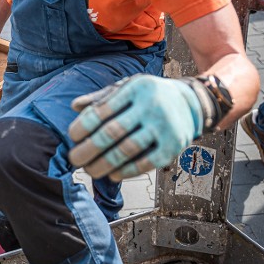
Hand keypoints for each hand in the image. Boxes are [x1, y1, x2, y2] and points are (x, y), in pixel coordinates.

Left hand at [67, 75, 203, 180]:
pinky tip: (113, 175)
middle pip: (112, 132)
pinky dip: (127, 171)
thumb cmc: (150, 96)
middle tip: (75, 159)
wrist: (191, 102)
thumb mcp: (128, 88)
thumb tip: (74, 106)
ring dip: (104, 164)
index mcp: (136, 88)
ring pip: (127, 150)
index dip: (83, 126)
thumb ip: (102, 98)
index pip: (103, 110)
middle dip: (88, 149)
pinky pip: (146, 163)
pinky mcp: (173, 145)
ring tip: (90, 170)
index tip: (72, 137)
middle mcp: (151, 105)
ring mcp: (164, 126)